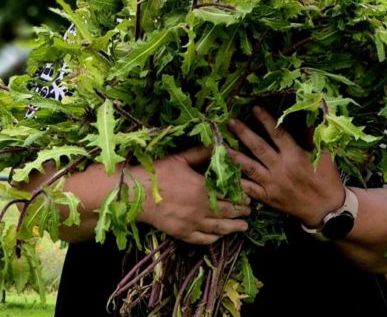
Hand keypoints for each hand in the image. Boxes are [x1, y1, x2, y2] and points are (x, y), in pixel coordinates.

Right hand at [134, 146, 250, 244]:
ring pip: (219, 228)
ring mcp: (193, 223)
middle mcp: (201, 208)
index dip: (241, 195)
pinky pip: (203, 239)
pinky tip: (220, 236)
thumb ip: (200, 153)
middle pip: (227, 212)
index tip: (249, 195)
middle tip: (250, 209)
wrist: (137, 194)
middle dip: (241, 211)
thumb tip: (217, 146)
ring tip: (244, 226)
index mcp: (202, 188)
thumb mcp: (180, 158)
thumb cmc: (158, 173)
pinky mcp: (183, 234)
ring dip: (234, 227)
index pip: (229, 194)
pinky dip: (215, 238)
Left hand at [228, 104, 344, 228]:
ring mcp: (273, 184)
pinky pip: (249, 190)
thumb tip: (307, 117)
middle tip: (230, 122)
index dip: (265, 120)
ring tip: (221, 146)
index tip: (254, 108)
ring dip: (234, 156)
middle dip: (243, 133)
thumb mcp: (324, 156)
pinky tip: (225, 174)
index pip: (277, 134)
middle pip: (258, 148)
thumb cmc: (326, 179)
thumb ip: (312, 137)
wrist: (326, 210)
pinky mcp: (268, 198)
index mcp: (295, 156)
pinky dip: (237, 182)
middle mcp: (281, 169)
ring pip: (249, 168)